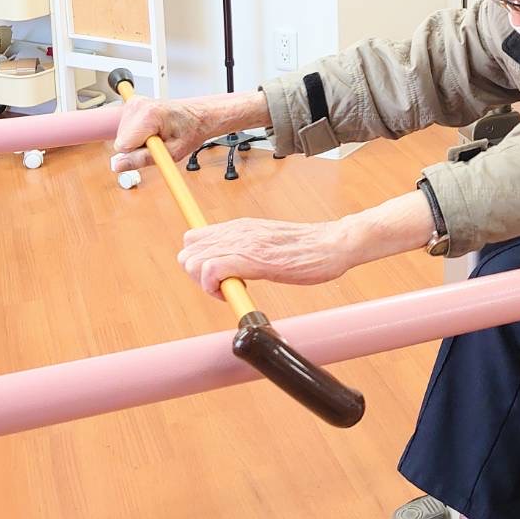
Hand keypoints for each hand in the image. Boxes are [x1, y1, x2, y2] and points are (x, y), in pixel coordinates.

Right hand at [111, 96, 218, 172]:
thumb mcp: (172, 152)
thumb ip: (143, 159)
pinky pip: (125, 128)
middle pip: (121, 140)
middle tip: (158, 142)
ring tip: (157, 134)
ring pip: (122, 136)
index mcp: (149, 115)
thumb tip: (118, 165)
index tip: (154, 149)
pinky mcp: (132, 104)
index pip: (122, 145)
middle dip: (137, 147)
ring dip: (138, 140)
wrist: (197, 116)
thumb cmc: (189, 131)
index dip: (137, 154)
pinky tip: (151, 129)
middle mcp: (138, 105)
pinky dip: (137, 133)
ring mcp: (134, 103)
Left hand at [178, 217, 353, 294]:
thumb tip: (230, 264)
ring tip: (230, 289)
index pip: (192, 239)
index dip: (197, 262)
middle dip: (197, 275)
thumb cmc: (308, 248)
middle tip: (222, 285)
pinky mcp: (252, 258)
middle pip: (187, 253)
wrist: (333, 244)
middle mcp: (236, 231)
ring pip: (194, 261)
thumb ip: (247, 247)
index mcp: (239, 226)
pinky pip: (212, 270)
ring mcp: (243, 243)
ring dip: (205, 282)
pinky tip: (235, 291)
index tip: (216, 277)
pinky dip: (214, 287)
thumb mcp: (268, 241)